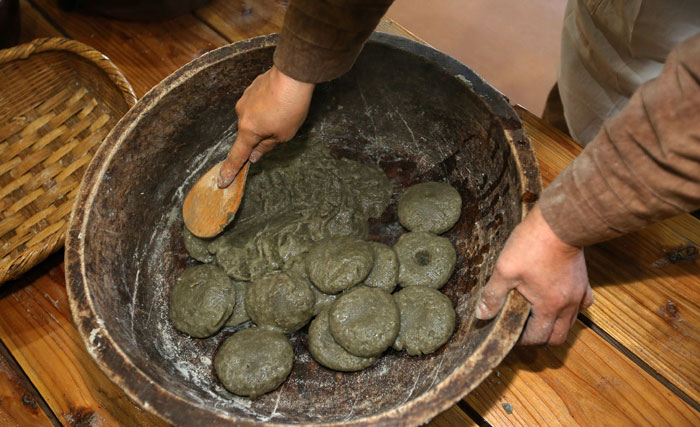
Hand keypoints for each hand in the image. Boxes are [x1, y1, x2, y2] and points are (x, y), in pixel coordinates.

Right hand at [218, 66, 314, 187]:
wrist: (292, 75)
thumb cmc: (290, 107)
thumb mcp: (283, 135)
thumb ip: (266, 146)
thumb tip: (254, 154)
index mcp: (248, 130)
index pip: (237, 155)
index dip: (230, 169)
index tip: (222, 180)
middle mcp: (241, 114)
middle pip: (249, 133)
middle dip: (262, 135)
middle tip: (281, 129)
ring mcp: (245, 99)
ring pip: (254, 117)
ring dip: (267, 118)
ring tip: (285, 112)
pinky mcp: (252, 88)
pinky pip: (258, 103)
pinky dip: (268, 106)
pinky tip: (280, 101)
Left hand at [475, 204, 593, 344]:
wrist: (558, 222)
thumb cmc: (531, 245)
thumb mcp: (505, 270)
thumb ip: (493, 295)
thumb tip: (482, 314)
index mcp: (548, 306)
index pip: (538, 337)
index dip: (522, 340)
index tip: (511, 334)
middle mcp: (568, 305)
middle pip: (558, 337)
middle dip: (540, 337)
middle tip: (524, 329)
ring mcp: (578, 293)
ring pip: (571, 322)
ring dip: (555, 324)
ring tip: (537, 315)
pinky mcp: (584, 280)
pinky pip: (583, 303)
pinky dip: (572, 308)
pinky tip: (559, 300)